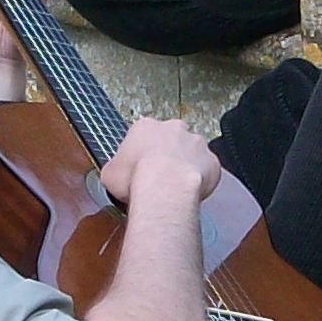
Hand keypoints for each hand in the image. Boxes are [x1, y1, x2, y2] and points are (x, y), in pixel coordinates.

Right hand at [101, 115, 220, 211]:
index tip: (139, 168)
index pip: (142, 136)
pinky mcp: (212, 161)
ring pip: (191, 153)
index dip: (140, 154)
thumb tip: (115, 175)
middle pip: (170, 140)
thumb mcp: (109, 174)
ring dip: (185, 166)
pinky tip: (190, 193)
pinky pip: (207, 170)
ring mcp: (196, 143)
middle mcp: (173, 129)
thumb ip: (115, 169)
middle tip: (159, 177)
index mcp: (145, 127)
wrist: (165, 187)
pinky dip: (201, 180)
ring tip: (175, 187)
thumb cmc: (136, 178)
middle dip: (166, 156)